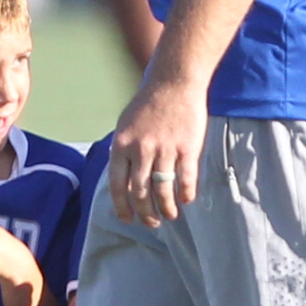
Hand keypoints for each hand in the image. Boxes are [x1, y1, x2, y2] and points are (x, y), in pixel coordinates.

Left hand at [110, 74, 211, 229]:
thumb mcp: (125, 125)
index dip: (123, 207)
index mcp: (122, 145)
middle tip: (151, 223)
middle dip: (146, 214)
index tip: (128, 219)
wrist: (174, 82)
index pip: (118, 186)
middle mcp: (141, 150)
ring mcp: (165, 149)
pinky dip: (186, 194)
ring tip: (170, 216)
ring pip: (164, 190)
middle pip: (141, 193)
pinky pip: (186, 179)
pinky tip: (186, 200)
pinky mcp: (188, 148)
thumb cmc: (148, 103)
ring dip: (167, 209)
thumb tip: (122, 180)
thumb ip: (122, 152)